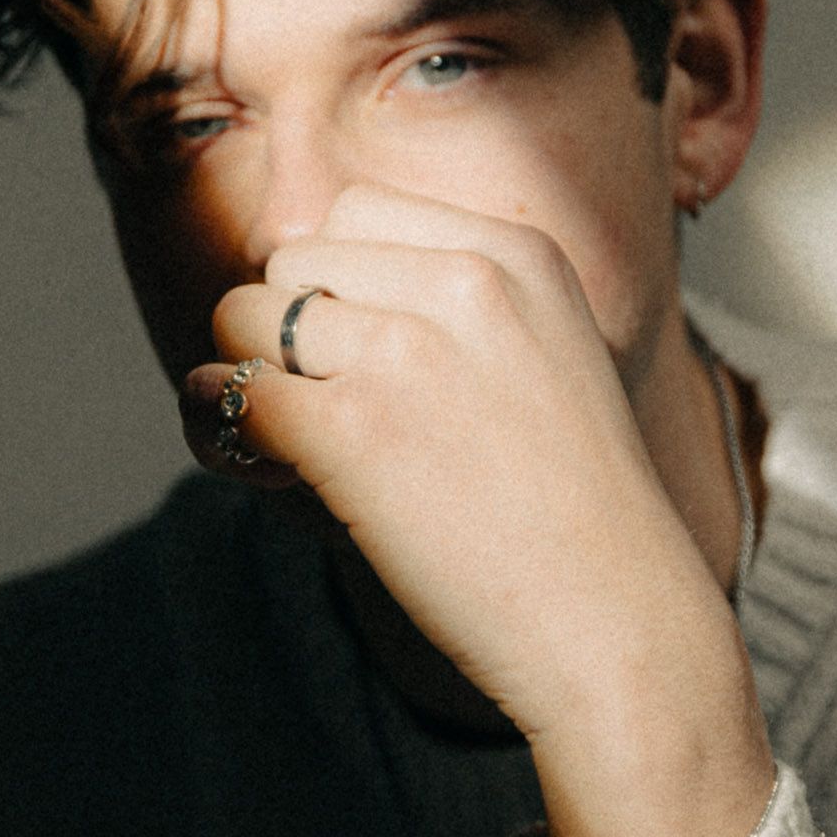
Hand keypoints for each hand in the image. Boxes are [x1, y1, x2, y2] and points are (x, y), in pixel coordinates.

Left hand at [186, 187, 774, 836]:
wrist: (617, 623)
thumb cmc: (575, 515)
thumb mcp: (547, 359)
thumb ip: (450, 311)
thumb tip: (299, 300)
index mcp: (518, 253)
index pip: (358, 213)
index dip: (335, 282)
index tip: (356, 350)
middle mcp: (464, 280)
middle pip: (294, 257)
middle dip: (288, 326)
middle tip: (325, 403)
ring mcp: (407, 351)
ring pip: (247, 314)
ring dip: (249, 373)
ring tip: (291, 440)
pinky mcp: (354, 430)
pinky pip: (235, 392)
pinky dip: (219, 422)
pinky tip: (246, 453)